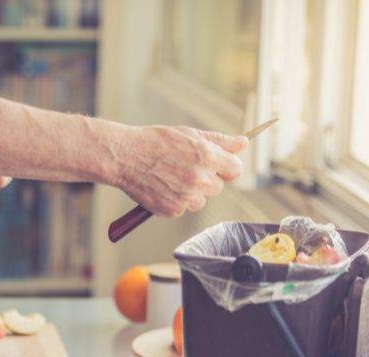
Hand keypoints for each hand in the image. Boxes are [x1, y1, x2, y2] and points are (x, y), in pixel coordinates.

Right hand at [113, 126, 247, 216]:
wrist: (124, 156)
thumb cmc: (155, 142)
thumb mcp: (189, 134)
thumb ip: (219, 141)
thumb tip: (243, 143)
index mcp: (207, 157)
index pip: (236, 169)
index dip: (225, 166)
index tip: (215, 164)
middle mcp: (200, 179)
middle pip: (218, 187)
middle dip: (206, 179)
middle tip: (184, 167)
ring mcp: (186, 197)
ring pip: (200, 200)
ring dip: (190, 192)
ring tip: (170, 177)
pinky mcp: (173, 210)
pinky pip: (183, 209)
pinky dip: (174, 201)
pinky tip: (162, 187)